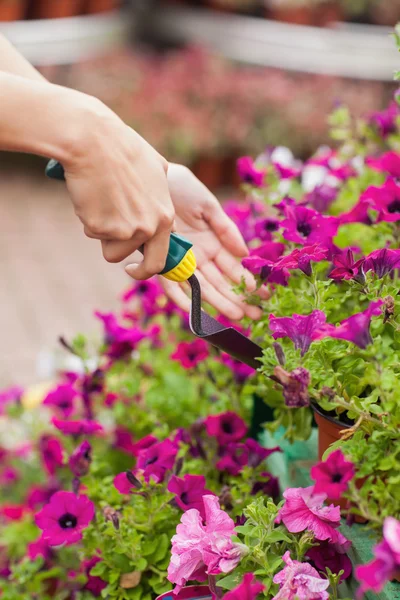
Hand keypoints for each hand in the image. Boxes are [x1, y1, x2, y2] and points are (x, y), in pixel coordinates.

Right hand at [63, 95, 174, 278]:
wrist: (93, 140)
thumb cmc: (121, 147)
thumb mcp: (155, 166)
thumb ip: (160, 189)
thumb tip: (160, 192)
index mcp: (165, 214)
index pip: (165, 251)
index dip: (153, 260)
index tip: (142, 265)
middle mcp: (150, 227)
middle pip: (147, 265)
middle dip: (139, 271)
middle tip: (130, 269)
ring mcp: (126, 230)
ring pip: (112, 250)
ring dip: (105, 234)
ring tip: (101, 202)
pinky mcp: (102, 229)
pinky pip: (93, 233)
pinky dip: (88, 218)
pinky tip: (90, 195)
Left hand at [157, 164, 262, 320]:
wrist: (154, 179)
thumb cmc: (183, 189)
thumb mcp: (209, 207)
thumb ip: (226, 230)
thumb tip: (245, 253)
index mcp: (213, 244)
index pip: (234, 269)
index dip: (248, 281)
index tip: (263, 295)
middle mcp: (199, 257)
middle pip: (221, 283)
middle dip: (238, 299)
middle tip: (255, 314)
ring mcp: (181, 261)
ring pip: (202, 287)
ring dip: (218, 302)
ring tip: (235, 315)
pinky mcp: (162, 261)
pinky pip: (171, 284)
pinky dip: (180, 297)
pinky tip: (194, 310)